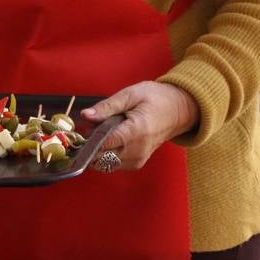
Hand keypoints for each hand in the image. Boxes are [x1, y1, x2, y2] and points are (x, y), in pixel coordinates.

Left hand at [80, 81, 200, 170]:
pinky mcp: (137, 163)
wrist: (179, 110)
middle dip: (90, 146)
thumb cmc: (156, 99)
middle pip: (102, 157)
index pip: (104, 144)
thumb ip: (107, 107)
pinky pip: (113, 164)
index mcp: (136, 131)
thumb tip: (86, 115)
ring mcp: (138, 159)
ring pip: (105, 164)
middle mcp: (138, 150)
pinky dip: (106, 154)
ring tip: (102, 132)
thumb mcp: (130, 94)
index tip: (81, 131)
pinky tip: (110, 140)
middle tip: (90, 129)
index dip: (88, 139)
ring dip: (97, 151)